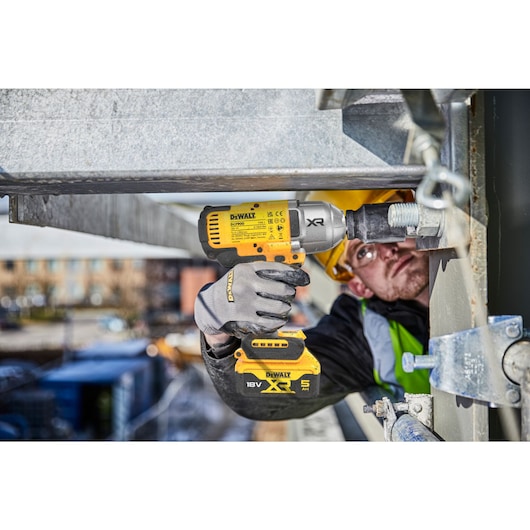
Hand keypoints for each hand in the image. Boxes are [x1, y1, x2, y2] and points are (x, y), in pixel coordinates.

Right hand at [194, 261, 309, 338]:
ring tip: (283, 307)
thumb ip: (261, 271)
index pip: (277, 269)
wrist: (211, 304)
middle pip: (282, 290)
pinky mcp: (245, 316)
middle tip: (289, 295)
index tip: (303, 278)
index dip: (294, 274)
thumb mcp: (242, 272)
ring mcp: (246, 300)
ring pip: (279, 307)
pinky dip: (278, 321)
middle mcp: (247, 283)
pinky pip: (270, 321)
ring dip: (285, 309)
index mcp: (247, 269)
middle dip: (289, 294)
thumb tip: (291, 273)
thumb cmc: (231, 287)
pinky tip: (278, 319)